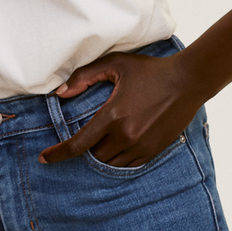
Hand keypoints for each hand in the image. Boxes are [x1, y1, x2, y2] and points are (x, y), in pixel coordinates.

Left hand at [37, 51, 198, 167]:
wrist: (188, 81)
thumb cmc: (151, 70)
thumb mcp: (116, 64)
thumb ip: (84, 76)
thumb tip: (60, 93)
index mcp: (113, 116)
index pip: (78, 145)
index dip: (57, 154)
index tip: (44, 158)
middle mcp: (126, 136)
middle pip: (93, 156)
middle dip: (84, 150)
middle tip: (82, 139)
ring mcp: (141, 146)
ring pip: (109, 164)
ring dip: (100, 156)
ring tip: (100, 143)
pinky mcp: (153, 151)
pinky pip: (127, 166)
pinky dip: (117, 160)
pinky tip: (116, 148)